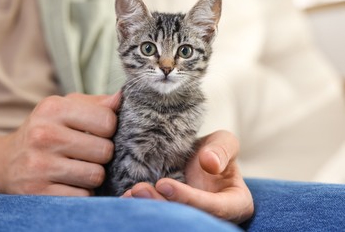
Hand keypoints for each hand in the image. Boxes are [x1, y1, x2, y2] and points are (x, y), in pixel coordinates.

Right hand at [0, 92, 120, 195]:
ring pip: (95, 175)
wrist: (5, 162)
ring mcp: (39, 165)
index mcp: (53, 108)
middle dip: (102, 154)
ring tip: (79, 167)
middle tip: (88, 153)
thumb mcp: (64, 108)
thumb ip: (95, 104)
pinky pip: (82, 195)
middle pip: (104, 150)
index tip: (99, 132)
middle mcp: (44, 134)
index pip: (107, 121)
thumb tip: (121, 98)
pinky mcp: (38, 191)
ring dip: (93, 174)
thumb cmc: (45, 130)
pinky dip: (81, 191)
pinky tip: (69, 182)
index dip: (109, 129)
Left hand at [122, 130, 253, 223]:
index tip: (163, 184)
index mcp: (235, 204)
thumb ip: (223, 149)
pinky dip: (144, 209)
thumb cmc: (215, 152)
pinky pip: (162, 217)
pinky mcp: (177, 216)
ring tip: (131, 193)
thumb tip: (209, 163)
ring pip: (173, 221)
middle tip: (138, 190)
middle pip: (190, 219)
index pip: (214, 208)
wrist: (198, 159)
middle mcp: (215, 217)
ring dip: (150, 209)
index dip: (188, 199)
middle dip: (162, 207)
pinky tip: (127, 198)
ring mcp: (195, 218)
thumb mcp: (224, 142)